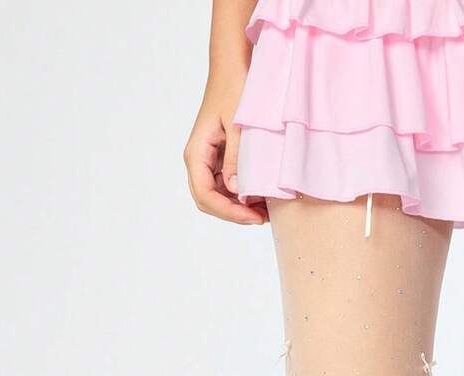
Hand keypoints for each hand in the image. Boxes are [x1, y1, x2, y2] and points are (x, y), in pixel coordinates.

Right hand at [183, 81, 266, 225]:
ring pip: (219, 196)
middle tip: (263, 217)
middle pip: (210, 201)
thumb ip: (236, 158)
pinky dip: (243, 194)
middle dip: (234, 213)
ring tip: (266, 208)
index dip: (228, 212)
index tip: (253, 216)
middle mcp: (199, 160)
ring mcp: (209, 161)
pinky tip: (262, 196)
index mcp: (197, 152)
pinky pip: (227, 185)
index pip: (204, 195)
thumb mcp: (238, 126)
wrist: (233, 69)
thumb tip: (235, 190)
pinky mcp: (220, 158)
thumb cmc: (234, 90)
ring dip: (240, 206)